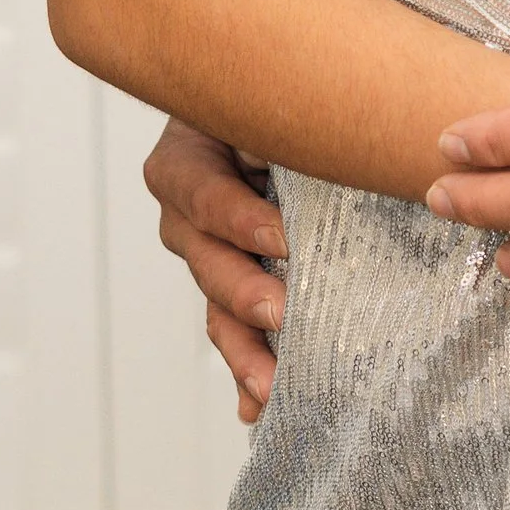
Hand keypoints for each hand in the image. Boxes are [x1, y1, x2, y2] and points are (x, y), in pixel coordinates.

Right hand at [143, 118, 286, 421]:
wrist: (273, 114)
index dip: (239, 218)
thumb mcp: (266, 104)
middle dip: (243, 291)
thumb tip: (324, 137)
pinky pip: (234, 332)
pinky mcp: (231, 289)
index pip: (202, 193)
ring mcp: (206, 257)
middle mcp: (185, 216)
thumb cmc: (271, 100)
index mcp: (184, 163)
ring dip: (244, 349)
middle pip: (206, 260)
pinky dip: (247, 371)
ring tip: (270, 385)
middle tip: (282, 313)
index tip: (282, 238)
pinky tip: (257, 409)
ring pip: (217, 306)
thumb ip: (280, 128)